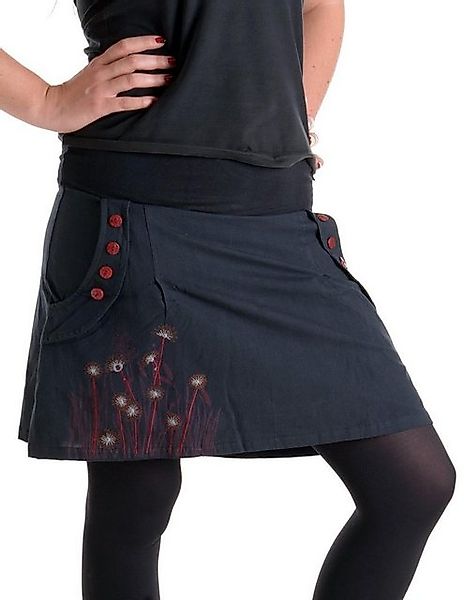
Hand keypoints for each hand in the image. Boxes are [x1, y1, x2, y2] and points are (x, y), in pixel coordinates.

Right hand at [44, 35, 175, 132]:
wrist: (52, 107)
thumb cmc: (74, 93)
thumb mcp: (90, 74)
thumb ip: (108, 68)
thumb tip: (129, 64)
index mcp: (100, 63)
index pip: (124, 46)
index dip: (143, 42)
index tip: (161, 41)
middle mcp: (101, 73)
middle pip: (132, 61)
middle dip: (154, 60)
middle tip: (172, 62)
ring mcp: (101, 89)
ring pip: (130, 79)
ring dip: (152, 78)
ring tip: (167, 79)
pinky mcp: (100, 106)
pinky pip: (124, 102)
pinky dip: (140, 101)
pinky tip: (153, 101)